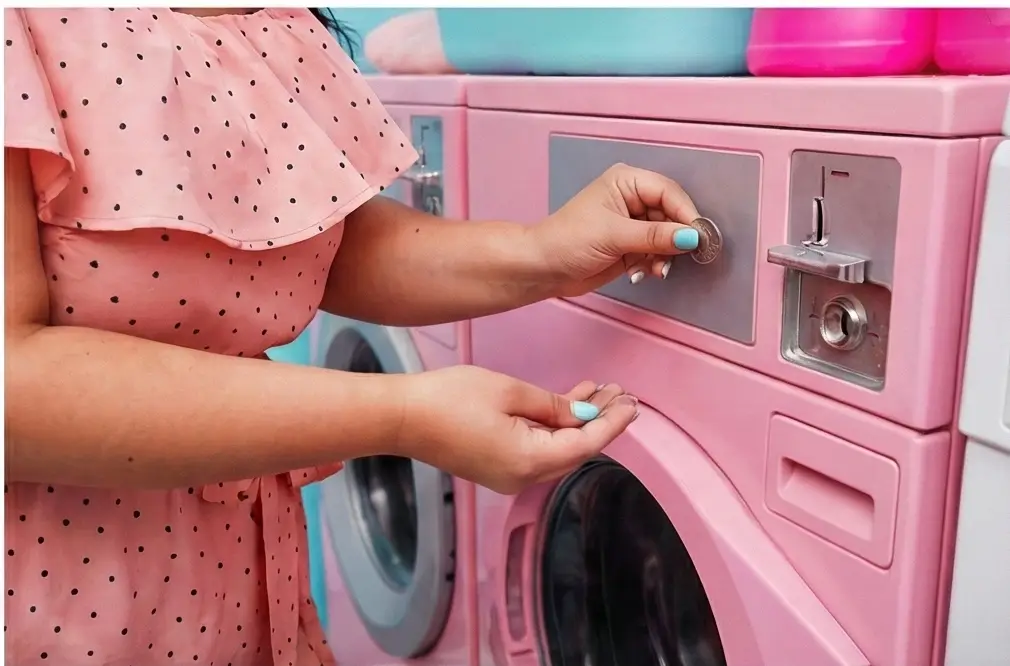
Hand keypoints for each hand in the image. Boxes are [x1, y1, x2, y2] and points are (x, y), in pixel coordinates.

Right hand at [396, 365, 637, 493]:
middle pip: (576, 450)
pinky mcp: (497, 468)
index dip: (612, 423)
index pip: (586, 444)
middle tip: (621, 393)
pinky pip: (538, 450)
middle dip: (600, 421)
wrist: (401, 418)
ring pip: (558, 449)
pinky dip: (555, 428)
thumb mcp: (509, 392)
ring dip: (578, 421)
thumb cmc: (449, 399)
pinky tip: (566, 402)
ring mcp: (509, 476)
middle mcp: (524, 477)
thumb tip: (582, 413)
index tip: (632, 403)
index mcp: (530, 460)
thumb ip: (551, 404)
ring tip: (600, 390)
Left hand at [530, 163, 701, 296]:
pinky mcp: (631, 246)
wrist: (543, 268)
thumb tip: (691, 237)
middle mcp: (633, 199)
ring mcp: (633, 223)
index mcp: (627, 182)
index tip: (698, 236)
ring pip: (667, 236)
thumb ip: (655, 237)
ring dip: (665, 255)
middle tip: (680, 257)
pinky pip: (657, 252)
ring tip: (656, 269)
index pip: (669, 192)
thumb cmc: (569, 240)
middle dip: (676, 238)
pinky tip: (644, 273)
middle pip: (672, 215)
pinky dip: (655, 263)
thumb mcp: (615, 235)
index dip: (686, 213)